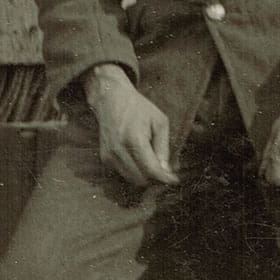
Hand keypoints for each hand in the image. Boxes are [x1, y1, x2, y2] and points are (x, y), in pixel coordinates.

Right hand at [83, 65, 177, 186]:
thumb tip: (166, 170)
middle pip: (141, 179)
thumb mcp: (159, 122)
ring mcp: (109, 156)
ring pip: (132, 180)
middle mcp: (118, 150)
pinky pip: (124, 174)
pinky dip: (134, 171)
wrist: (111, 99)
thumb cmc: (139, 108)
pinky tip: (140, 159)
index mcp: (134, 139)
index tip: (175, 180)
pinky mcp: (104, 159)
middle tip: (165, 170)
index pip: (151, 169)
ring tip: (153, 163)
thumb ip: (163, 147)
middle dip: (155, 178)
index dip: (165, 178)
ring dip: (145, 177)